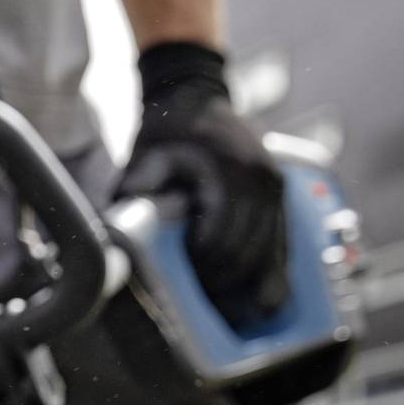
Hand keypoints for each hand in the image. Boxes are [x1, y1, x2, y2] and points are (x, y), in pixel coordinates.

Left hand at [119, 41, 288, 317]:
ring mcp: (275, 183)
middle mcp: (259, 177)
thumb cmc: (162, 130)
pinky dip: (274, 269)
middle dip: (228, 284)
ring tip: (234, 312)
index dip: (204, 268)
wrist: (193, 92)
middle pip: (249, 249)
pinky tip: (265, 299)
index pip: (220, 237)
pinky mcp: (282, 189)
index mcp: (227, 170)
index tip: (188, 283)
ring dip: (253, 284)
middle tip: (208, 307)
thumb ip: (135, 199)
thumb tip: (119, 245)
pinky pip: (284, 239)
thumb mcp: (142, 159)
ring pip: (272, 250)